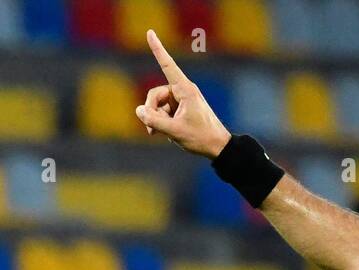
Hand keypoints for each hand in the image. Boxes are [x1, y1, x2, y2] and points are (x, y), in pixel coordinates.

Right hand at [134, 29, 231, 158]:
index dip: (158, 49)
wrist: (219, 148)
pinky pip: (163, 111)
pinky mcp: (180, 109)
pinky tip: (164, 133)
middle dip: (150, 110)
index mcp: (185, 90)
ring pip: (157, 104)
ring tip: (157, 133)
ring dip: (155, 118)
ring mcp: (181, 100)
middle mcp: (183, 91)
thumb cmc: (201, 138)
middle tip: (151, 128)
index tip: (150, 32)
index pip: (168, 66)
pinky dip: (160, 121)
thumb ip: (154, 121)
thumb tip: (139, 110)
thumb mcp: (175, 131)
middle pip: (155, 94)